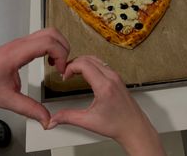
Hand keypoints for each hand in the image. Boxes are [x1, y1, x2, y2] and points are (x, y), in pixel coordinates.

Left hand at [0, 28, 68, 128]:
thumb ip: (28, 108)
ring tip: (58, 63)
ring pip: (49, 33)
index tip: (61, 69)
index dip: (60, 54)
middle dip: (63, 49)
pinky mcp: (22, 45)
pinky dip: (52, 47)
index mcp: (16, 54)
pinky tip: (50, 61)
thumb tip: (45, 117)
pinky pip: (43, 38)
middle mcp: (20, 44)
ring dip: (59, 46)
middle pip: (52, 34)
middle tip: (63, 65)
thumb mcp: (6, 98)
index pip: (48, 43)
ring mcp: (21, 42)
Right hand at [49, 56, 165, 155]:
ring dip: (82, 62)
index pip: (84, 64)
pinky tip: (85, 74)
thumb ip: (68, 118)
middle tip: (65, 73)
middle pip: (88, 59)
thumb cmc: (116, 124)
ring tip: (73, 72)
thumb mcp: (89, 121)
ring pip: (96, 59)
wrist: (133, 127)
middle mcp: (111, 77)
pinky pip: (101, 63)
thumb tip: (53, 119)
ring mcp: (115, 76)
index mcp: (104, 86)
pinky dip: (90, 64)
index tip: (64, 77)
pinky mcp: (117, 77)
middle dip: (74, 63)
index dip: (70, 67)